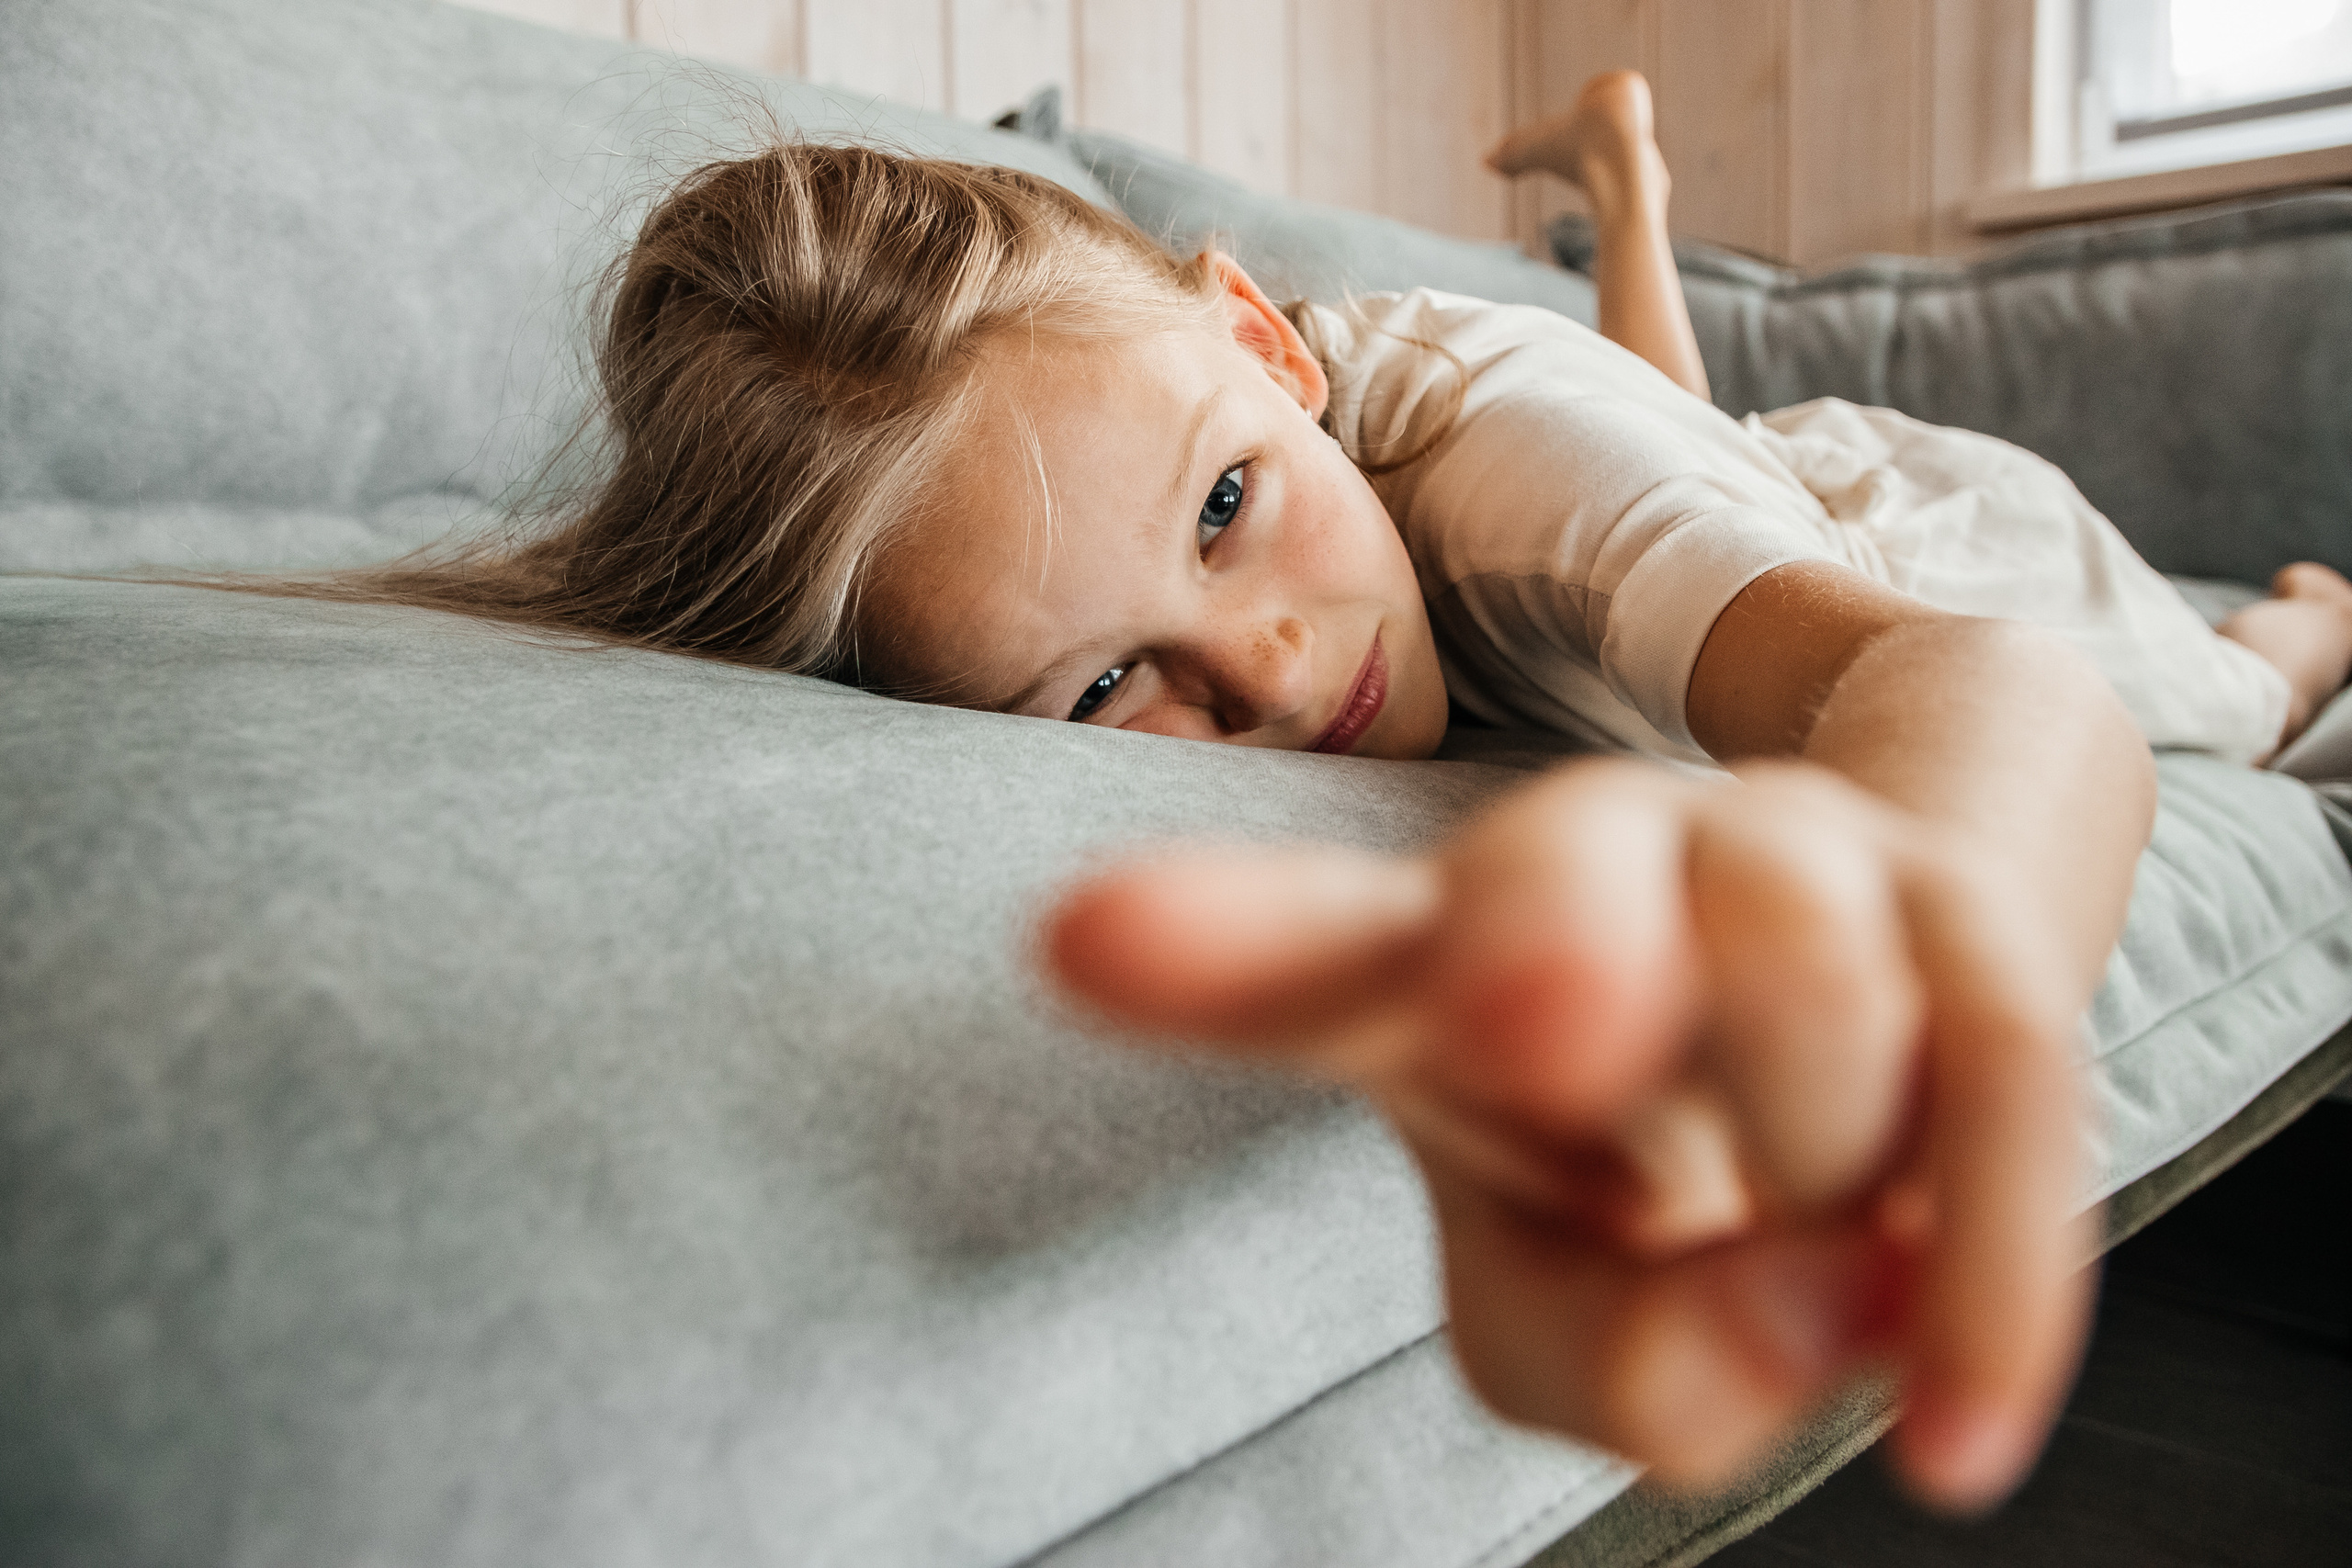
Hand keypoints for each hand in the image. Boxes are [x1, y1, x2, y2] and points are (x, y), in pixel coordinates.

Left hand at [1042, 757, 2092, 1509]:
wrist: (1857, 1008)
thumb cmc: (1643, 1167)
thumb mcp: (1568, 1315)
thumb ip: (1623, 1361)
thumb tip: (1798, 1326)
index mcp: (1427, 964)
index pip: (1307, 951)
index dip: (1208, 949)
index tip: (1079, 942)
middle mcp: (1587, 874)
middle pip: (1558, 862)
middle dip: (1546, 934)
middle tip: (1526, 1040)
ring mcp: (1778, 859)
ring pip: (1799, 956)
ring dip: (1810, 1153)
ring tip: (1803, 1247)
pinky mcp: (1959, 915)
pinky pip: (2004, 1072)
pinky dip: (1995, 1270)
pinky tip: (1949, 1437)